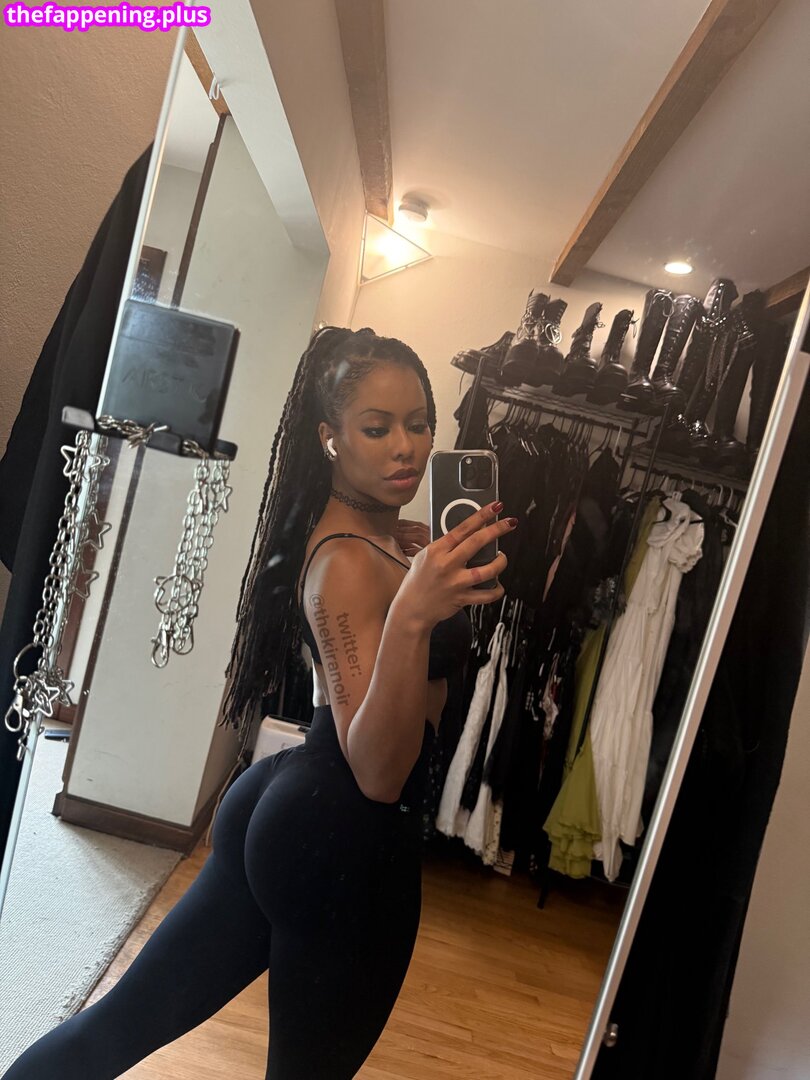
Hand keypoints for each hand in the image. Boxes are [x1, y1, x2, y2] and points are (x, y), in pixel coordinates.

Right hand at [392, 502, 514, 629]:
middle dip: (497, 529)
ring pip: (487, 570)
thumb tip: (466, 533)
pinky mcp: (462, 598)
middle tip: (509, 523)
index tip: (494, 508)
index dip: (481, 515)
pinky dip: (496, 590)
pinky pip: (486, 595)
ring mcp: (456, 582)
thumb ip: (444, 546)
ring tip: (502, 557)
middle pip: (477, 542)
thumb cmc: (418, 581)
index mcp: (436, 551)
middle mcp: (447, 565)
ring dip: (500, 562)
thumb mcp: (425, 556)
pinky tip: (498, 584)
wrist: (411, 609)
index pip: (462, 528)